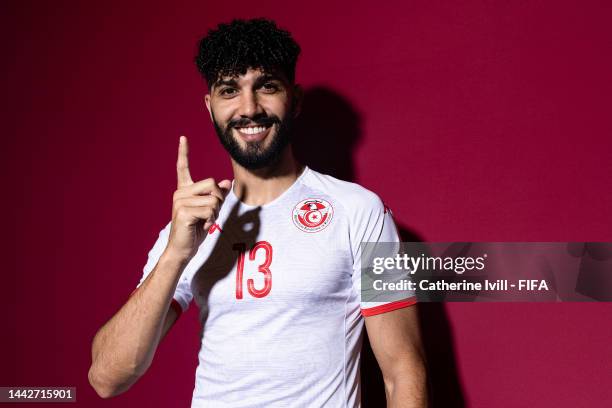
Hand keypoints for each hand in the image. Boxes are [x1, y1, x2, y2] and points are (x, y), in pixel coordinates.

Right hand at [166, 136, 230, 260]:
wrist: (182, 249)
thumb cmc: (195, 230)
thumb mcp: (209, 211)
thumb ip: (217, 196)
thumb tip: (227, 182)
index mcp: (184, 190)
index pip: (182, 168)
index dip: (183, 152)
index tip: (183, 137)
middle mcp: (180, 193)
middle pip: (211, 184)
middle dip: (218, 200)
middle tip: (210, 214)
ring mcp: (180, 201)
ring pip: (213, 199)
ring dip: (215, 213)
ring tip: (205, 222)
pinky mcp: (184, 211)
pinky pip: (210, 210)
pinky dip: (211, 220)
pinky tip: (202, 226)